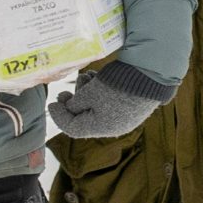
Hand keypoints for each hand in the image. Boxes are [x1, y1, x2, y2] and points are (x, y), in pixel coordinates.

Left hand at [48, 60, 171, 138]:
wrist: (150, 73)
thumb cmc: (116, 84)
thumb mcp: (90, 93)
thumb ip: (75, 104)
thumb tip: (68, 108)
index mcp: (101, 128)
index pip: (73, 128)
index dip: (59, 116)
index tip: (51, 103)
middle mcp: (114, 127)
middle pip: (86, 119)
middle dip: (73, 104)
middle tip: (64, 91)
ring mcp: (125, 118)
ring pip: (98, 110)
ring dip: (86, 95)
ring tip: (84, 77)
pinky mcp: (133, 108)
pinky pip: (110, 105)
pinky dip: (100, 95)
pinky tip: (97, 79)